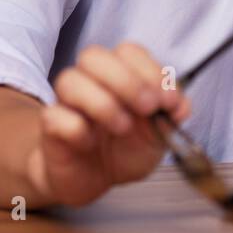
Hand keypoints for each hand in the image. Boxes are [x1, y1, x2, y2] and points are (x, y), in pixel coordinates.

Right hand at [26, 42, 190, 206]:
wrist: (93, 180)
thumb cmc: (123, 150)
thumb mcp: (157, 136)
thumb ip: (171, 117)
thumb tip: (181, 105)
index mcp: (118, 76)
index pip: (128, 52)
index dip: (150, 71)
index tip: (168, 101)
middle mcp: (89, 81)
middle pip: (93, 56)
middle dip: (125, 80)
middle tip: (147, 108)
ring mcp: (66, 102)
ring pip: (69, 79)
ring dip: (102, 103)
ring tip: (121, 127)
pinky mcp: (51, 127)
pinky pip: (56, 116)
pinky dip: (77, 129)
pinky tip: (89, 144)